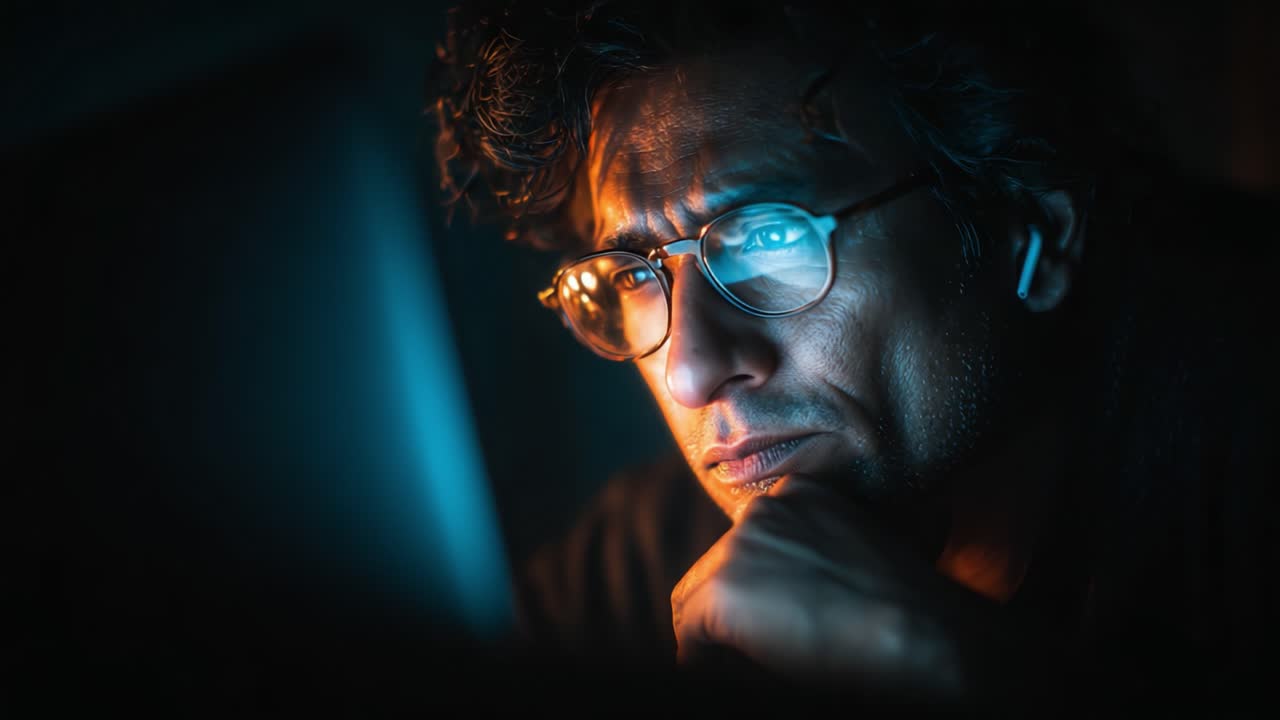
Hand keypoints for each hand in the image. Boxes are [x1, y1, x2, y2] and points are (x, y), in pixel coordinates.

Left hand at [670, 475, 1019, 702]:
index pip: (750, 542)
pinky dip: (703, 660)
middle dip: (732, 609)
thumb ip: (823, 552)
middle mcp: (763, 510)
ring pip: (699, 599)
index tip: (772, 618)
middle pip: (719, 567)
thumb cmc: (916, 606)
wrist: (923, 636)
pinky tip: (736, 677)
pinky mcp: (725, 592)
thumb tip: (802, 591)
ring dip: (718, 635)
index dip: (757, 587)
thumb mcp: (870, 549)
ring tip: (746, 665)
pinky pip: (690, 634)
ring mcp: (739, 548)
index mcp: (800, 493)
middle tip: (753, 650)